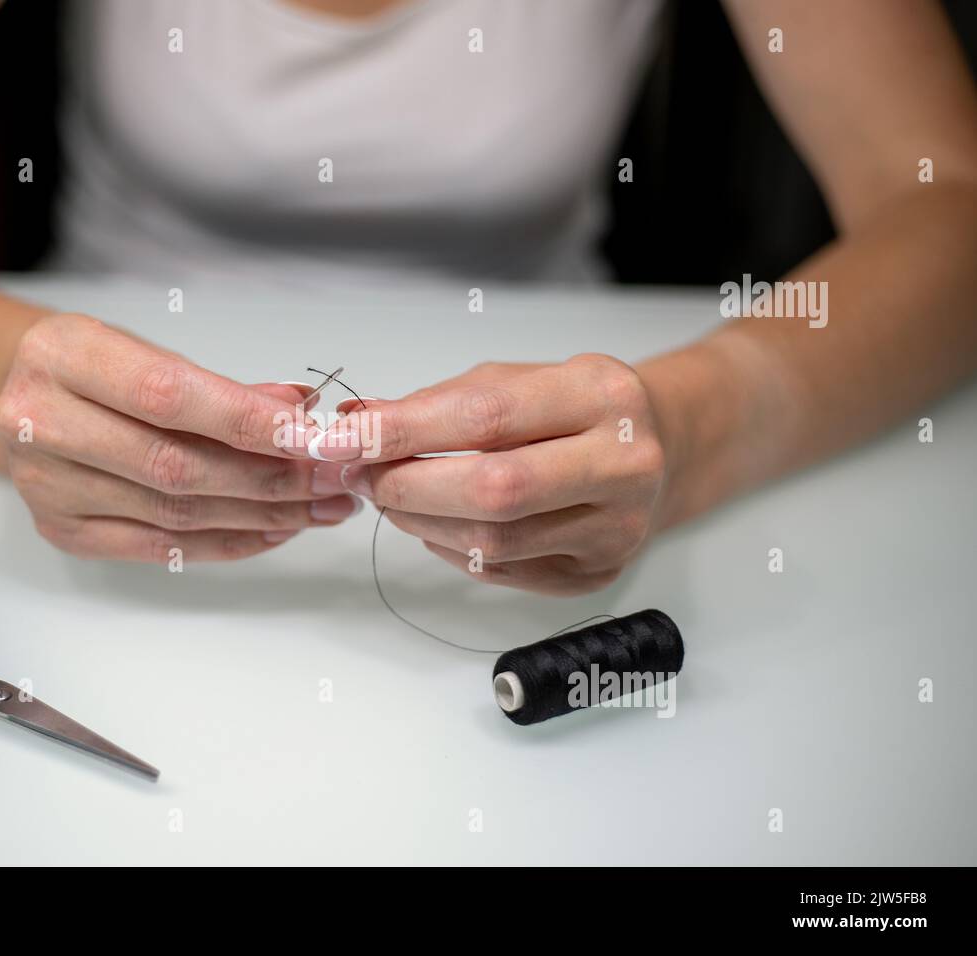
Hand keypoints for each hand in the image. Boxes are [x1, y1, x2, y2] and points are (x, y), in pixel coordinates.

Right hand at [0, 314, 358, 561]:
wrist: (14, 394)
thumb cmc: (91, 368)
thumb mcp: (147, 350)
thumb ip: (221, 385)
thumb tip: (300, 412)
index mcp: (62, 357)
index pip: (167, 396)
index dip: (247, 421)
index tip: (312, 436)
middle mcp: (40, 423)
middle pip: (175, 465)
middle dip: (270, 477)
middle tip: (332, 478)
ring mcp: (46, 486)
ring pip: (175, 513)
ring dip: (261, 514)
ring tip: (319, 505)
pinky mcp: (61, 530)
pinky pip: (161, 547)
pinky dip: (227, 541)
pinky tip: (274, 529)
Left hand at [322, 355, 668, 593]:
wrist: (661, 451)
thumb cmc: (576, 409)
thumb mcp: (516, 380)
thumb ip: (439, 403)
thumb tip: (356, 426)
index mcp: (602, 396)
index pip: (487, 417)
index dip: (404, 432)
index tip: (344, 438)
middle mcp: (622, 465)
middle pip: (494, 490)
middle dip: (408, 485)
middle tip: (360, 475)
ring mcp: (615, 529)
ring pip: (493, 543)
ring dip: (420, 521)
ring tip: (390, 496)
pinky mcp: (596, 575)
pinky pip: (501, 572)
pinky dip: (450, 548)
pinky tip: (436, 522)